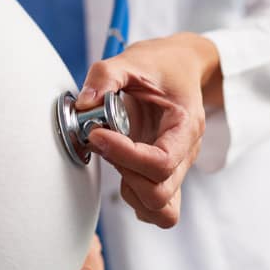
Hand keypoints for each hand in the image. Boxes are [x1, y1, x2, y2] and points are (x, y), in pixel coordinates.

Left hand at [76, 32, 220, 227]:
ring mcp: (177, 168)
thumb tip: (84, 104)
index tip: (98, 134)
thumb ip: (106, 76)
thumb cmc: (161, 65)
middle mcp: (186, 153)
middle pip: (160, 193)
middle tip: (103, 142)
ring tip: (113, 155)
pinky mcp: (164, 175)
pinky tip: (120, 167)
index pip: (161, 162)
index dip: (126, 156)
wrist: (180, 66)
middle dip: (124, 173)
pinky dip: (135, 199)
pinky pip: (156, 209)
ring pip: (160, 210)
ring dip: (129, 191)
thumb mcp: (134, 59)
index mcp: (185, 126)